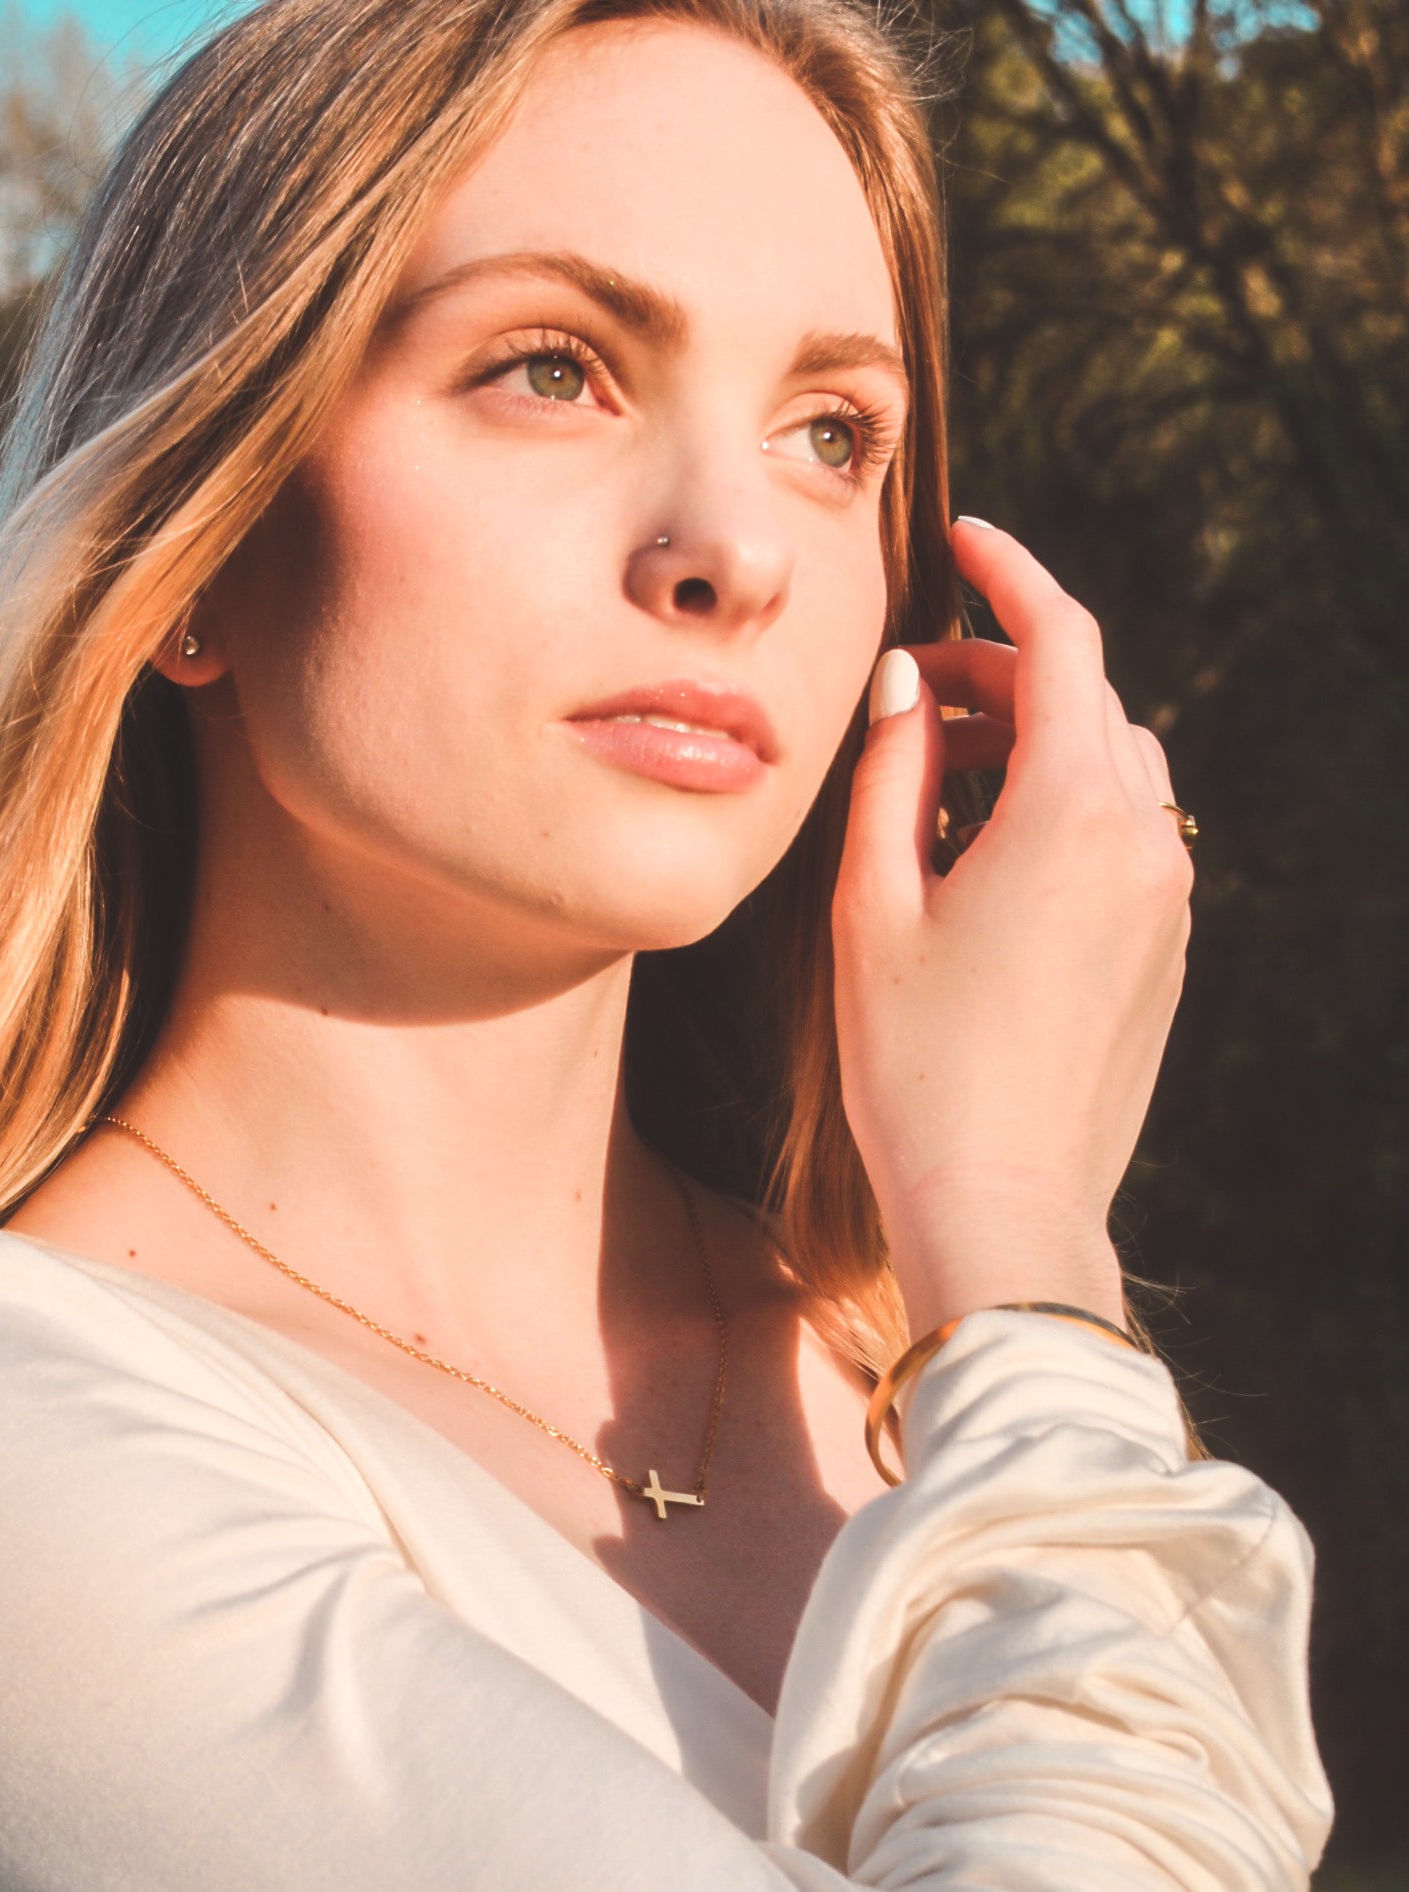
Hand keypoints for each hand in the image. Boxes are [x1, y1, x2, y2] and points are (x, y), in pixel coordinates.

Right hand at [832, 521, 1192, 1336]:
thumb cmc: (918, 1066)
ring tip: (949, 777)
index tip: (966, 540)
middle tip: (921, 692)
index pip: (1061, 641)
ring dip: (1040, 742)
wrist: (1002, 1202)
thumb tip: (911, 683)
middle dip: (1010, 670)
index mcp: (1071, 813)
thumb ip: (893, 775)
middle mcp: (1142, 843)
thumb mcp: (874, 908)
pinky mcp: (1166, 954)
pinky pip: (1127, 840)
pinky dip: (1066, 809)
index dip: (1011, 574)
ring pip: (1117, 768)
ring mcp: (1166, 902)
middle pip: (1090, 701)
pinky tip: (988, 856)